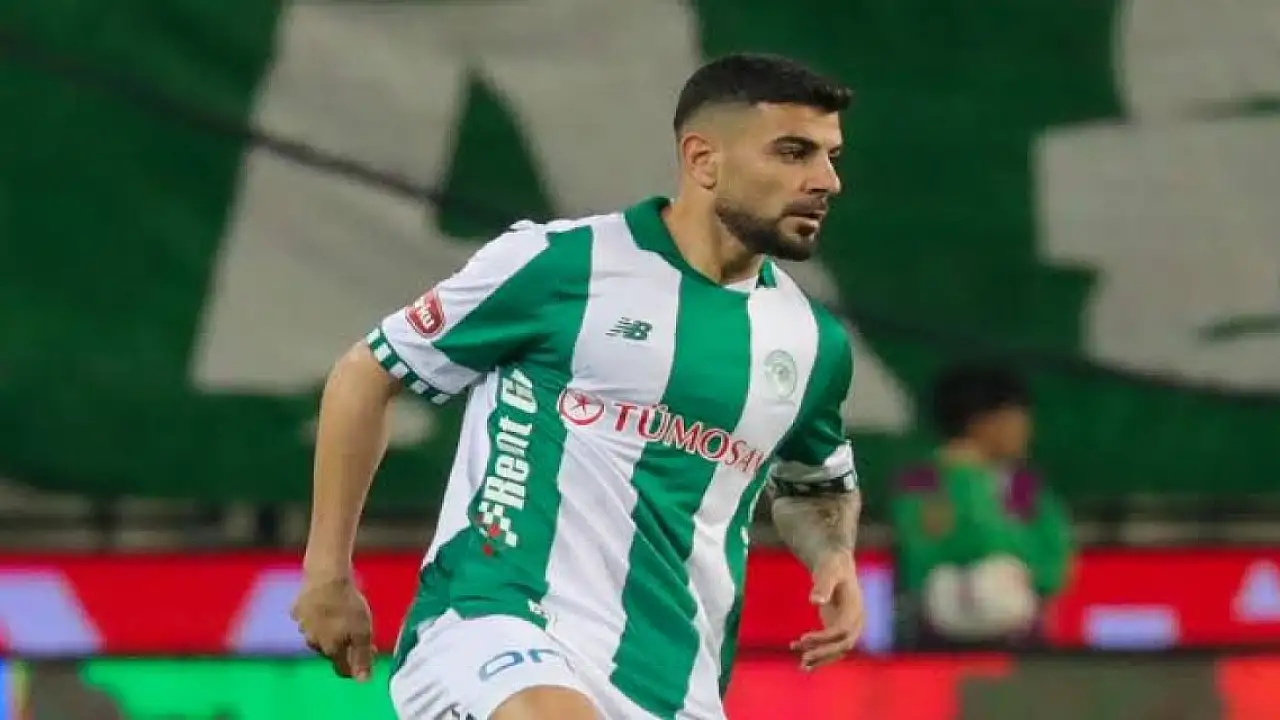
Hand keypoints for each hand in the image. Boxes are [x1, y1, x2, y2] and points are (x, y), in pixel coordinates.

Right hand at [290, 574, 375, 680]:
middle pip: (329, 650)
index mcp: (330, 649)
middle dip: (342, 645)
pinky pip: (307, 616)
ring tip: (340, 616)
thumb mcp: (363, 632)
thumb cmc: (348, 605)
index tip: (370, 652)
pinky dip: (315, 614)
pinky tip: (323, 604)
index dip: (356, 666)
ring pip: (316, 633)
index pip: (341, 668)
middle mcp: (312, 641)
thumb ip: (362, 657)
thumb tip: (363, 681)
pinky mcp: (296, 608)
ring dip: (327, 630)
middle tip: (356, 631)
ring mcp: (302, 625)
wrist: (326, 577)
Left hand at [790, 551, 863, 670]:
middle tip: (802, 660)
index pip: (842, 630)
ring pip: (837, 650)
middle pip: (843, 645)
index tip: (804, 639)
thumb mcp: (827, 571)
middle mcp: (856, 621)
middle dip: (823, 653)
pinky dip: (818, 652)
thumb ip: (823, 585)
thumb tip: (814, 601)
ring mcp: (849, 627)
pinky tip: (801, 655)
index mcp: (856, 608)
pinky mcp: (839, 628)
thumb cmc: (832, 565)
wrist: (836, 564)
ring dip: (820, 658)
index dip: (824, 637)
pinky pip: (831, 646)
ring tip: (801, 666)